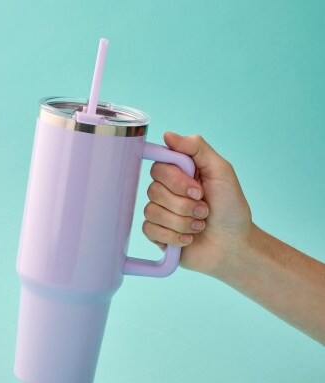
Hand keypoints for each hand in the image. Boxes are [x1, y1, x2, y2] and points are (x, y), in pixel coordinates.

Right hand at [143, 132, 252, 276]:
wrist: (234, 246)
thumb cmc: (231, 209)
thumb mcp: (221, 171)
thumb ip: (196, 148)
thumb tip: (167, 135)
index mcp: (179, 173)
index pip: (159, 167)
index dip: (176, 180)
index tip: (198, 190)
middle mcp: (166, 191)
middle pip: (153, 190)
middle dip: (184, 204)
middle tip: (204, 209)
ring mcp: (160, 212)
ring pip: (152, 211)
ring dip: (182, 222)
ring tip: (200, 226)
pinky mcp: (157, 233)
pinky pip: (149, 229)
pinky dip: (173, 236)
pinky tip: (189, 239)